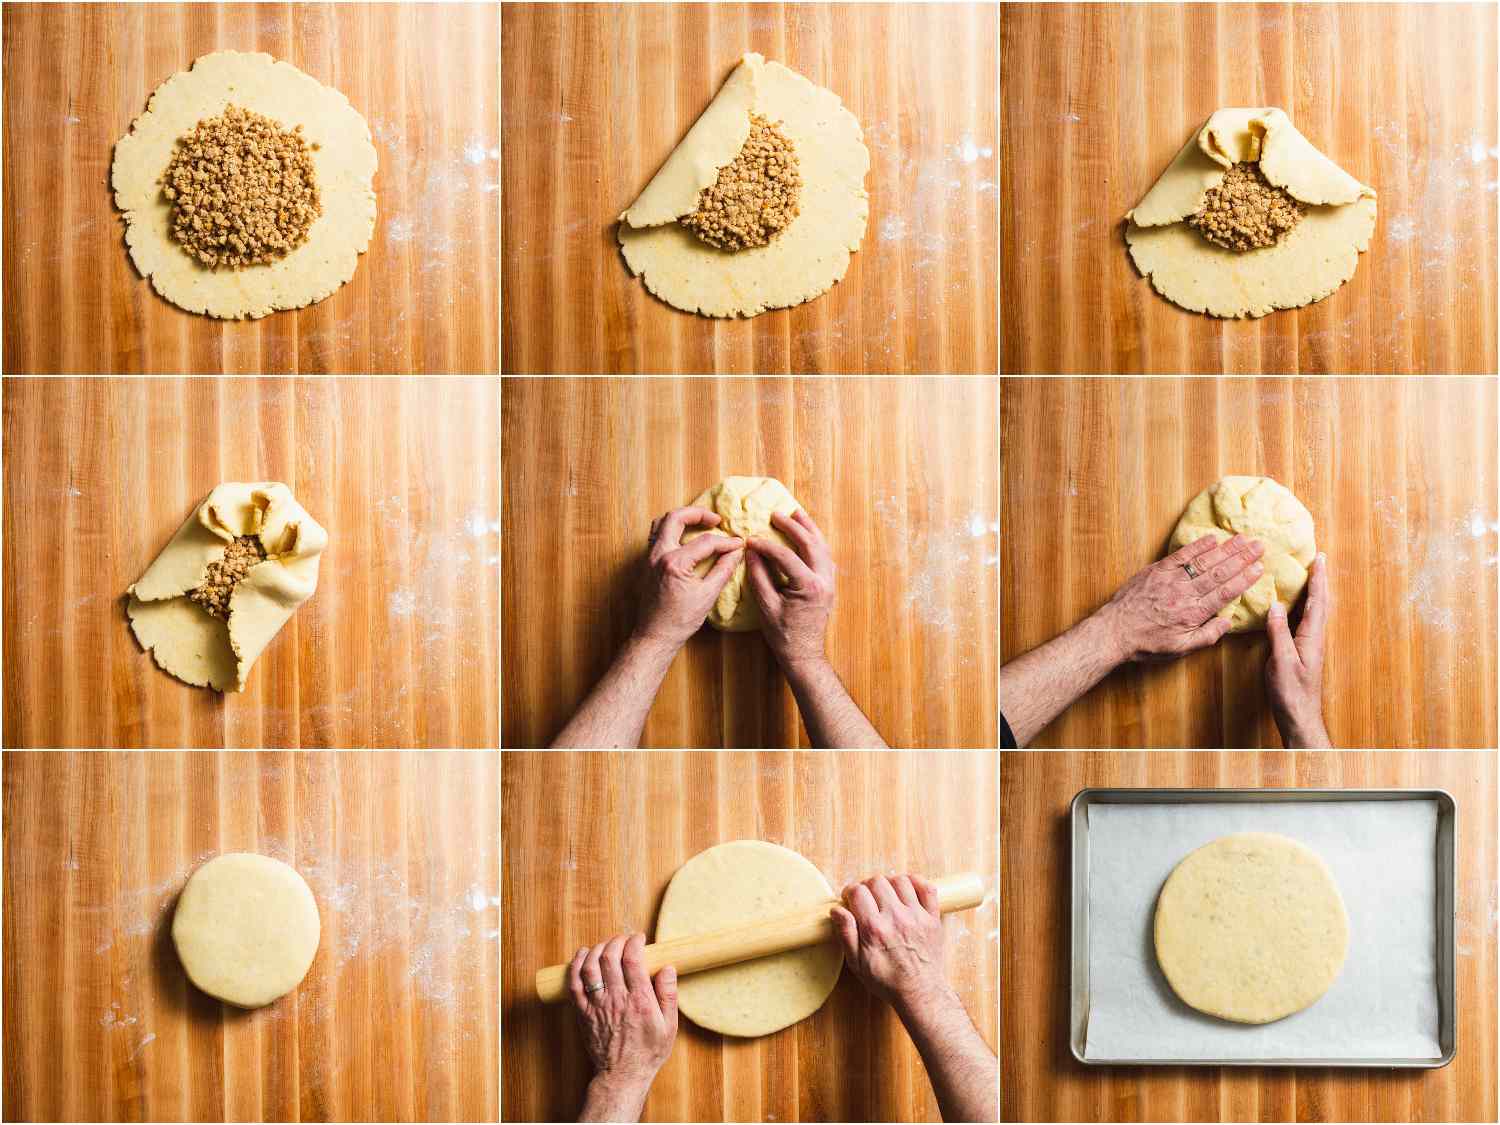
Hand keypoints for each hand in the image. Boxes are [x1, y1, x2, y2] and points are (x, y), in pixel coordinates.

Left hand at [569, 933, 677, 1094]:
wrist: (622, 1076)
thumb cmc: (647, 1051)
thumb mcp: (669, 1026)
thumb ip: (668, 995)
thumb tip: (668, 968)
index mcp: (639, 1001)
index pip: (632, 959)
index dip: (634, 942)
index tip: (639, 939)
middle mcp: (616, 1000)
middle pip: (609, 957)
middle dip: (616, 941)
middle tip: (623, 940)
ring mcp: (597, 1006)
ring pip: (590, 966)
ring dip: (597, 949)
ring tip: (606, 946)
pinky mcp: (583, 1013)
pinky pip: (574, 983)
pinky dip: (576, 965)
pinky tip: (583, 955)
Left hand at [635, 507, 743, 648]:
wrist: (655, 635)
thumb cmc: (680, 620)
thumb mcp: (708, 595)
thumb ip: (723, 569)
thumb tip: (735, 552)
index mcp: (675, 563)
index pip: (705, 542)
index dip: (725, 542)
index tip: (738, 543)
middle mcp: (658, 555)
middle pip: (676, 518)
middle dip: (698, 514)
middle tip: (716, 519)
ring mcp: (649, 557)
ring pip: (662, 523)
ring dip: (681, 518)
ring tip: (699, 522)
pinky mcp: (647, 562)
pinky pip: (656, 535)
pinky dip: (671, 529)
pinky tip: (684, 536)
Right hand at [744, 510, 834, 668]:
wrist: (804, 654)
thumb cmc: (783, 635)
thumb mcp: (766, 606)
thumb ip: (759, 576)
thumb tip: (752, 552)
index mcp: (809, 586)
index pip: (785, 555)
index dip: (766, 545)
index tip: (751, 539)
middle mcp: (824, 580)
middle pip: (810, 543)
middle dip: (793, 526)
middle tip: (777, 514)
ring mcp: (830, 582)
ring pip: (822, 547)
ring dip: (809, 529)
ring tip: (797, 514)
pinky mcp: (829, 585)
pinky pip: (825, 557)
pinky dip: (816, 542)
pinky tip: (808, 536)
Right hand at [830, 875, 950, 1013]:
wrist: (920, 992)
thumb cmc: (887, 981)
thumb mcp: (857, 963)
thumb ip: (846, 933)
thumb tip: (837, 910)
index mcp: (874, 929)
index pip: (858, 892)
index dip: (850, 891)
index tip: (850, 898)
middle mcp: (896, 918)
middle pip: (877, 881)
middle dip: (867, 886)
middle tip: (867, 898)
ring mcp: (916, 916)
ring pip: (900, 880)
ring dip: (889, 883)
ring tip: (886, 895)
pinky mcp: (932, 918)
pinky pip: (927, 888)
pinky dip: (916, 882)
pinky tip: (907, 889)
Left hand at [1099, 534, 1265, 662]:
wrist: (1114, 631)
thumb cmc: (1147, 643)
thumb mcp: (1180, 648)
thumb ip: (1207, 636)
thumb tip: (1228, 622)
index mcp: (1193, 613)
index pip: (1226, 592)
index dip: (1244, 579)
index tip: (1260, 568)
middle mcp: (1185, 594)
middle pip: (1219, 573)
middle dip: (1241, 558)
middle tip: (1259, 546)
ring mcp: (1170, 580)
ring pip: (1204, 562)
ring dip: (1225, 549)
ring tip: (1243, 539)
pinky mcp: (1156, 571)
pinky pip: (1180, 556)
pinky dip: (1197, 547)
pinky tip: (1212, 539)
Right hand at [1265, 553, 1330, 747]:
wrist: (1300, 717)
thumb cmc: (1291, 693)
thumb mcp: (1282, 661)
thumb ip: (1279, 633)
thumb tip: (1275, 605)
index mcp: (1312, 637)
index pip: (1317, 602)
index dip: (1318, 579)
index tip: (1319, 558)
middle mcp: (1315, 638)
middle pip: (1320, 603)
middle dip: (1319, 581)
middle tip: (1317, 560)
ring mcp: (1311, 646)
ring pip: (1315, 612)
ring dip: (1314, 592)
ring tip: (1310, 576)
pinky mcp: (1304, 652)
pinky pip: (1306, 622)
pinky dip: (1304, 607)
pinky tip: (1295, 606)